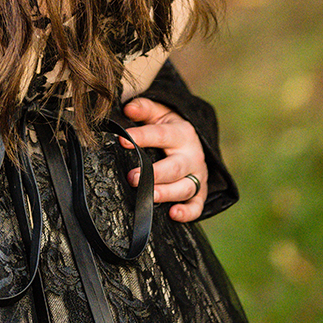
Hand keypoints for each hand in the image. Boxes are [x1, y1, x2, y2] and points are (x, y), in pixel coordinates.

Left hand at [120, 97, 207, 221]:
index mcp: (181, 133)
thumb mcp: (159, 112)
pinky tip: (174, 214)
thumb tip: (129, 108)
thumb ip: (144, 108)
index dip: (141, 137)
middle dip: (154, 174)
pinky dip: (188, 212)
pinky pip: (197, 205)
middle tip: (133, 177)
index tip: (122, 139)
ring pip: (185, 187)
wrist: (193, 141)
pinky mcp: (200, 192)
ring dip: (167, 193)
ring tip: (149, 197)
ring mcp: (197, 175)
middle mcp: (191, 155)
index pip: (161, 134)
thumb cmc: (168, 127)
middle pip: (175, 166)